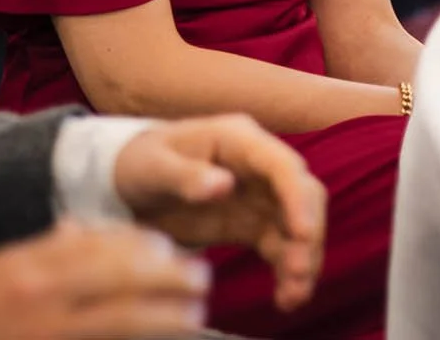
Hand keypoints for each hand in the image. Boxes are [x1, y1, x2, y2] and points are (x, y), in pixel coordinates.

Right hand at [0, 219, 208, 339]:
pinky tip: (160, 338)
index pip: (98, 246)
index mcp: (27, 266)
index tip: (167, 247)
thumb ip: (39, 251)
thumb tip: (79, 230)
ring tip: (194, 313)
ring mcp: (47, 333)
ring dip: (165, 315)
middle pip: (120, 279)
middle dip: (168, 276)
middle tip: (200, 278)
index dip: (141, 247)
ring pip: (121, 319)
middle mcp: (40, 297)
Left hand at [112, 115, 326, 311]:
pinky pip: (280, 247)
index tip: (302, 234)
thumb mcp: (153, 167)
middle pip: (303, 195)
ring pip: (297, 225)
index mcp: (239, 140)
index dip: (298, 198)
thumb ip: (185, 175)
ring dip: (303, 258)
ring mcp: (259, 195)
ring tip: (294, 296)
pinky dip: (287, 271)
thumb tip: (224, 185)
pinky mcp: (253, 223)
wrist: (132, 182)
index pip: (283, 166)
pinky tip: (286, 298)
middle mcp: (258, 165)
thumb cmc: (142, 163)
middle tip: (297, 272)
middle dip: (307, 234)